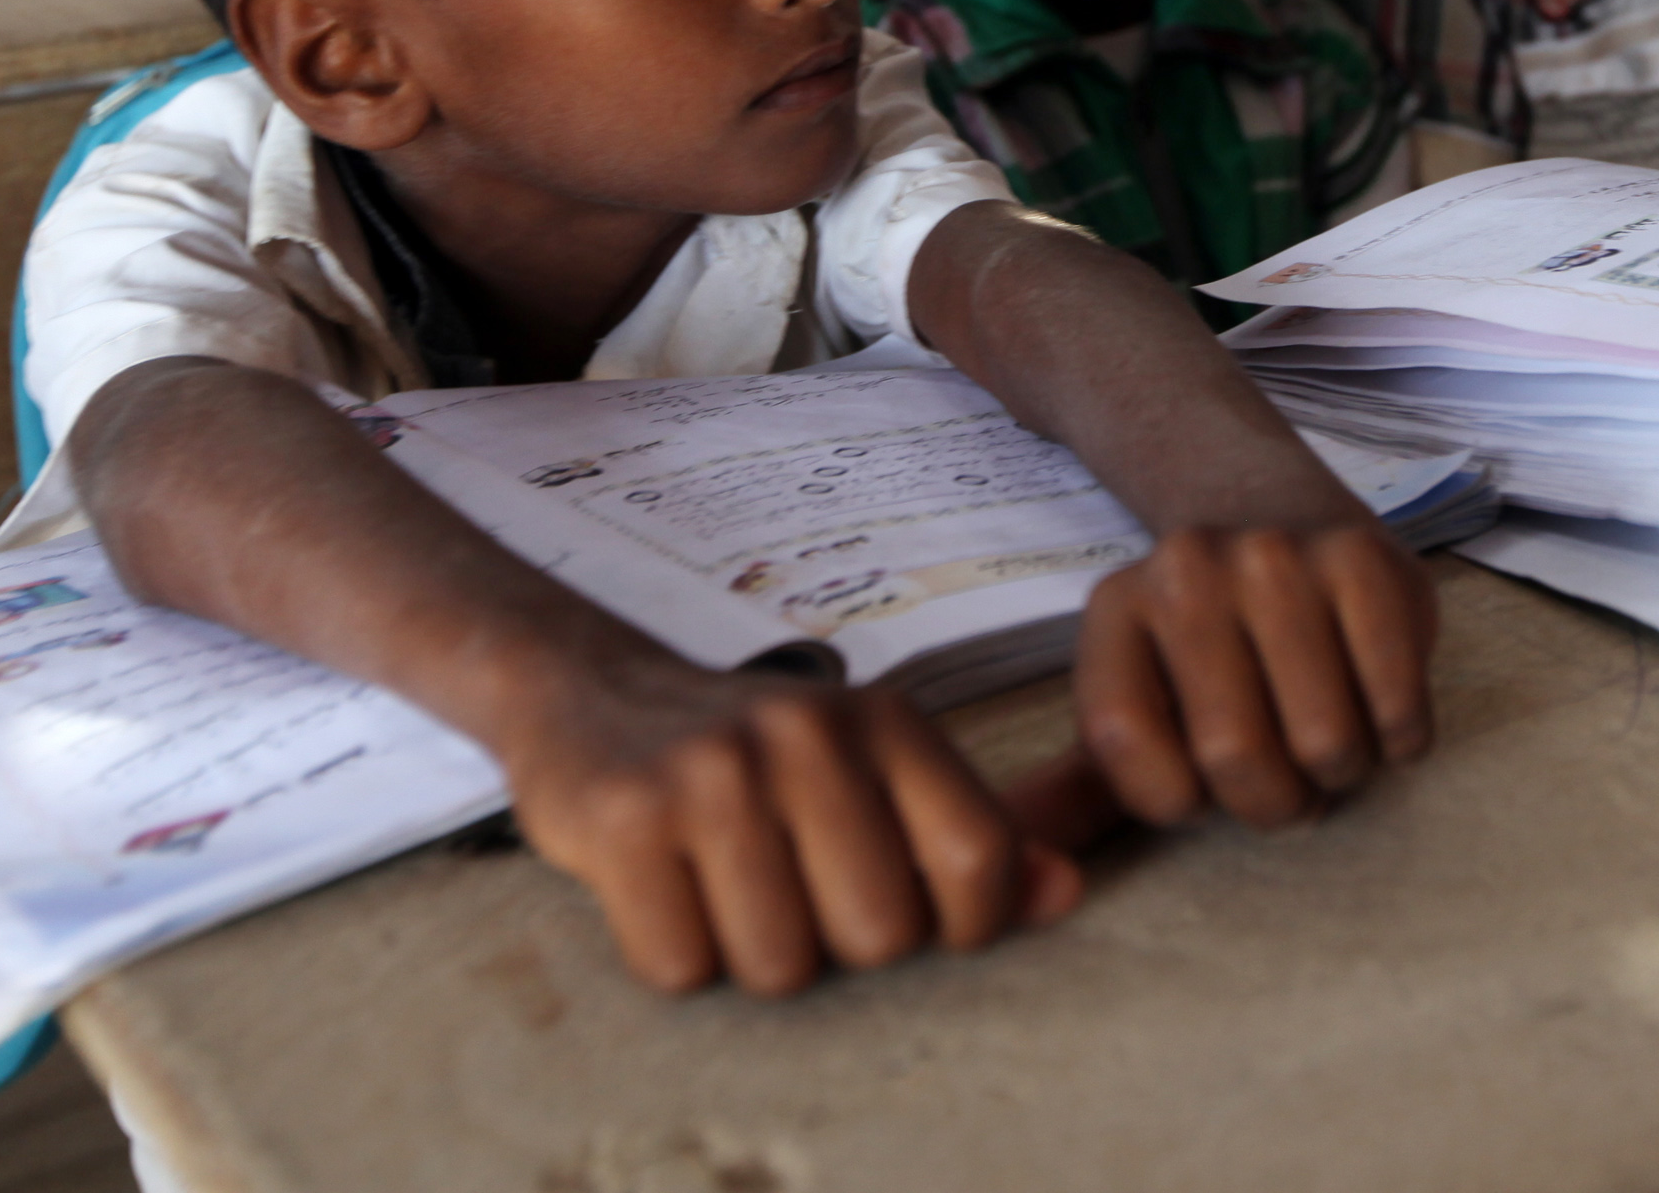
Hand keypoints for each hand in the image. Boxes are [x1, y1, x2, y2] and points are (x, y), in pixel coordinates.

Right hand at [493, 653, 1080, 995]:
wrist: (592, 691)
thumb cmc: (759, 760)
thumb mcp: (875, 771)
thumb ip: (972, 835)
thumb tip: (1066, 893)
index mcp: (888, 720)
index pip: (979, 858)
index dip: (961, 925)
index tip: (915, 919)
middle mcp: (807, 734)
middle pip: (879, 935)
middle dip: (838, 946)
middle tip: (794, 892)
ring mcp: (713, 772)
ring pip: (780, 966)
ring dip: (751, 957)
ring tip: (726, 889)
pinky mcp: (624, 817)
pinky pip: (681, 967)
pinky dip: (673, 954)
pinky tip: (664, 890)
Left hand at [1073, 521, 1438, 829]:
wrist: (1286, 516)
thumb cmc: (1211, 650)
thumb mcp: (1137, 707)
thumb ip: (1071, 793)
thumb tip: (1002, 869)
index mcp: (1116, 610)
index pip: (1127, 752)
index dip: (1180, 800)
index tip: (1203, 780)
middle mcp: (1185, 570)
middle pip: (1233, 756)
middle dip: (1275, 802)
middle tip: (1287, 776)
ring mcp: (1277, 556)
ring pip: (1324, 742)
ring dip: (1342, 772)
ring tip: (1330, 736)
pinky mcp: (1363, 560)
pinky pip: (1396, 707)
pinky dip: (1400, 739)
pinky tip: (1377, 704)